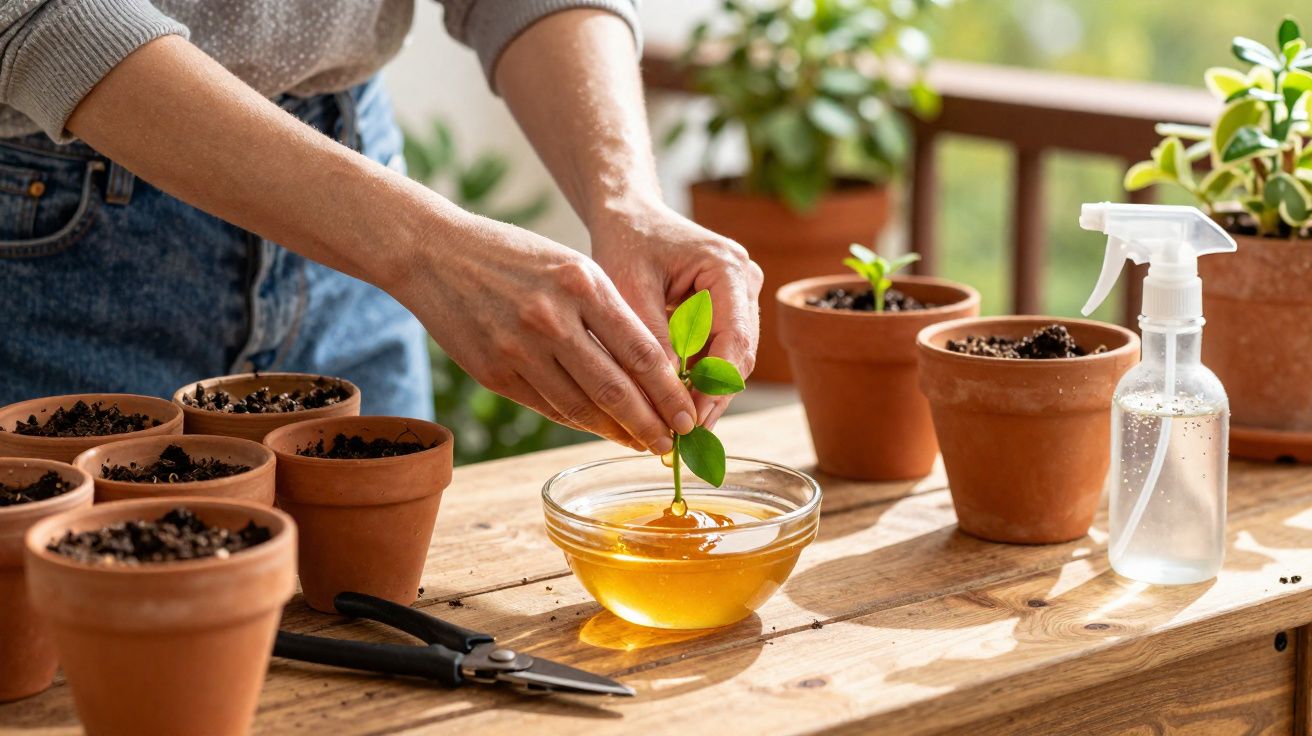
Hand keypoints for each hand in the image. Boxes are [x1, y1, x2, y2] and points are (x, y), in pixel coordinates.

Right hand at [399, 213, 696, 452]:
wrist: (435, 254)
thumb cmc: (515, 258)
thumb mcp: (572, 267)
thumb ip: (610, 313)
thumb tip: (653, 372)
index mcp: (582, 283)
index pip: (642, 352)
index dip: (670, 393)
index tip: (689, 415)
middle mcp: (552, 318)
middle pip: (616, 388)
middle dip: (651, 424)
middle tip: (672, 443)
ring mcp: (518, 349)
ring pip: (581, 407)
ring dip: (616, 432)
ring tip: (640, 442)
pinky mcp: (493, 373)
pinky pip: (548, 408)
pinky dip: (579, 422)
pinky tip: (600, 429)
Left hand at [589, 200, 763, 428]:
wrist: (631, 217)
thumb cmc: (627, 243)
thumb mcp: (630, 289)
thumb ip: (651, 339)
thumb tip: (667, 395)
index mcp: (728, 268)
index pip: (733, 339)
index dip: (713, 386)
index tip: (688, 420)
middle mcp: (745, 282)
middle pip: (738, 356)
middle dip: (710, 398)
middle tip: (684, 439)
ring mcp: (741, 297)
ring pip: (730, 360)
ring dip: (704, 394)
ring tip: (678, 432)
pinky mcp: (728, 310)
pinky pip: (717, 353)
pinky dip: (697, 380)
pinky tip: (675, 408)